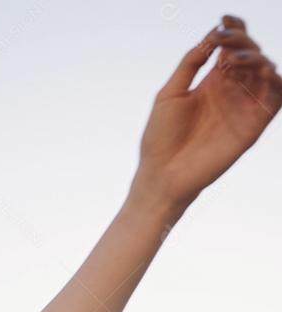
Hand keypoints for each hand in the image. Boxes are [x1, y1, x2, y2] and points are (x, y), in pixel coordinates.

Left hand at [134, 15, 280, 210]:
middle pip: (249, 54)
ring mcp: (243, 106)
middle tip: (224, 37)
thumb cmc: (160, 137)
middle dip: (241, 40)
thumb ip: (190, 64)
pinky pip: (276, 97)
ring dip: (255, 57)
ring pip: (265, 70)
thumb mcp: (170, 94)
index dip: (232, 30)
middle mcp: (231, 91)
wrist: (162, 174)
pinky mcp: (254, 125)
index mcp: (211, 82)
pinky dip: (275, 80)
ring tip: (233, 59)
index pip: (230, 49)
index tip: (223, 18)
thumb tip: (212, 37)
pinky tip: (260, 71)